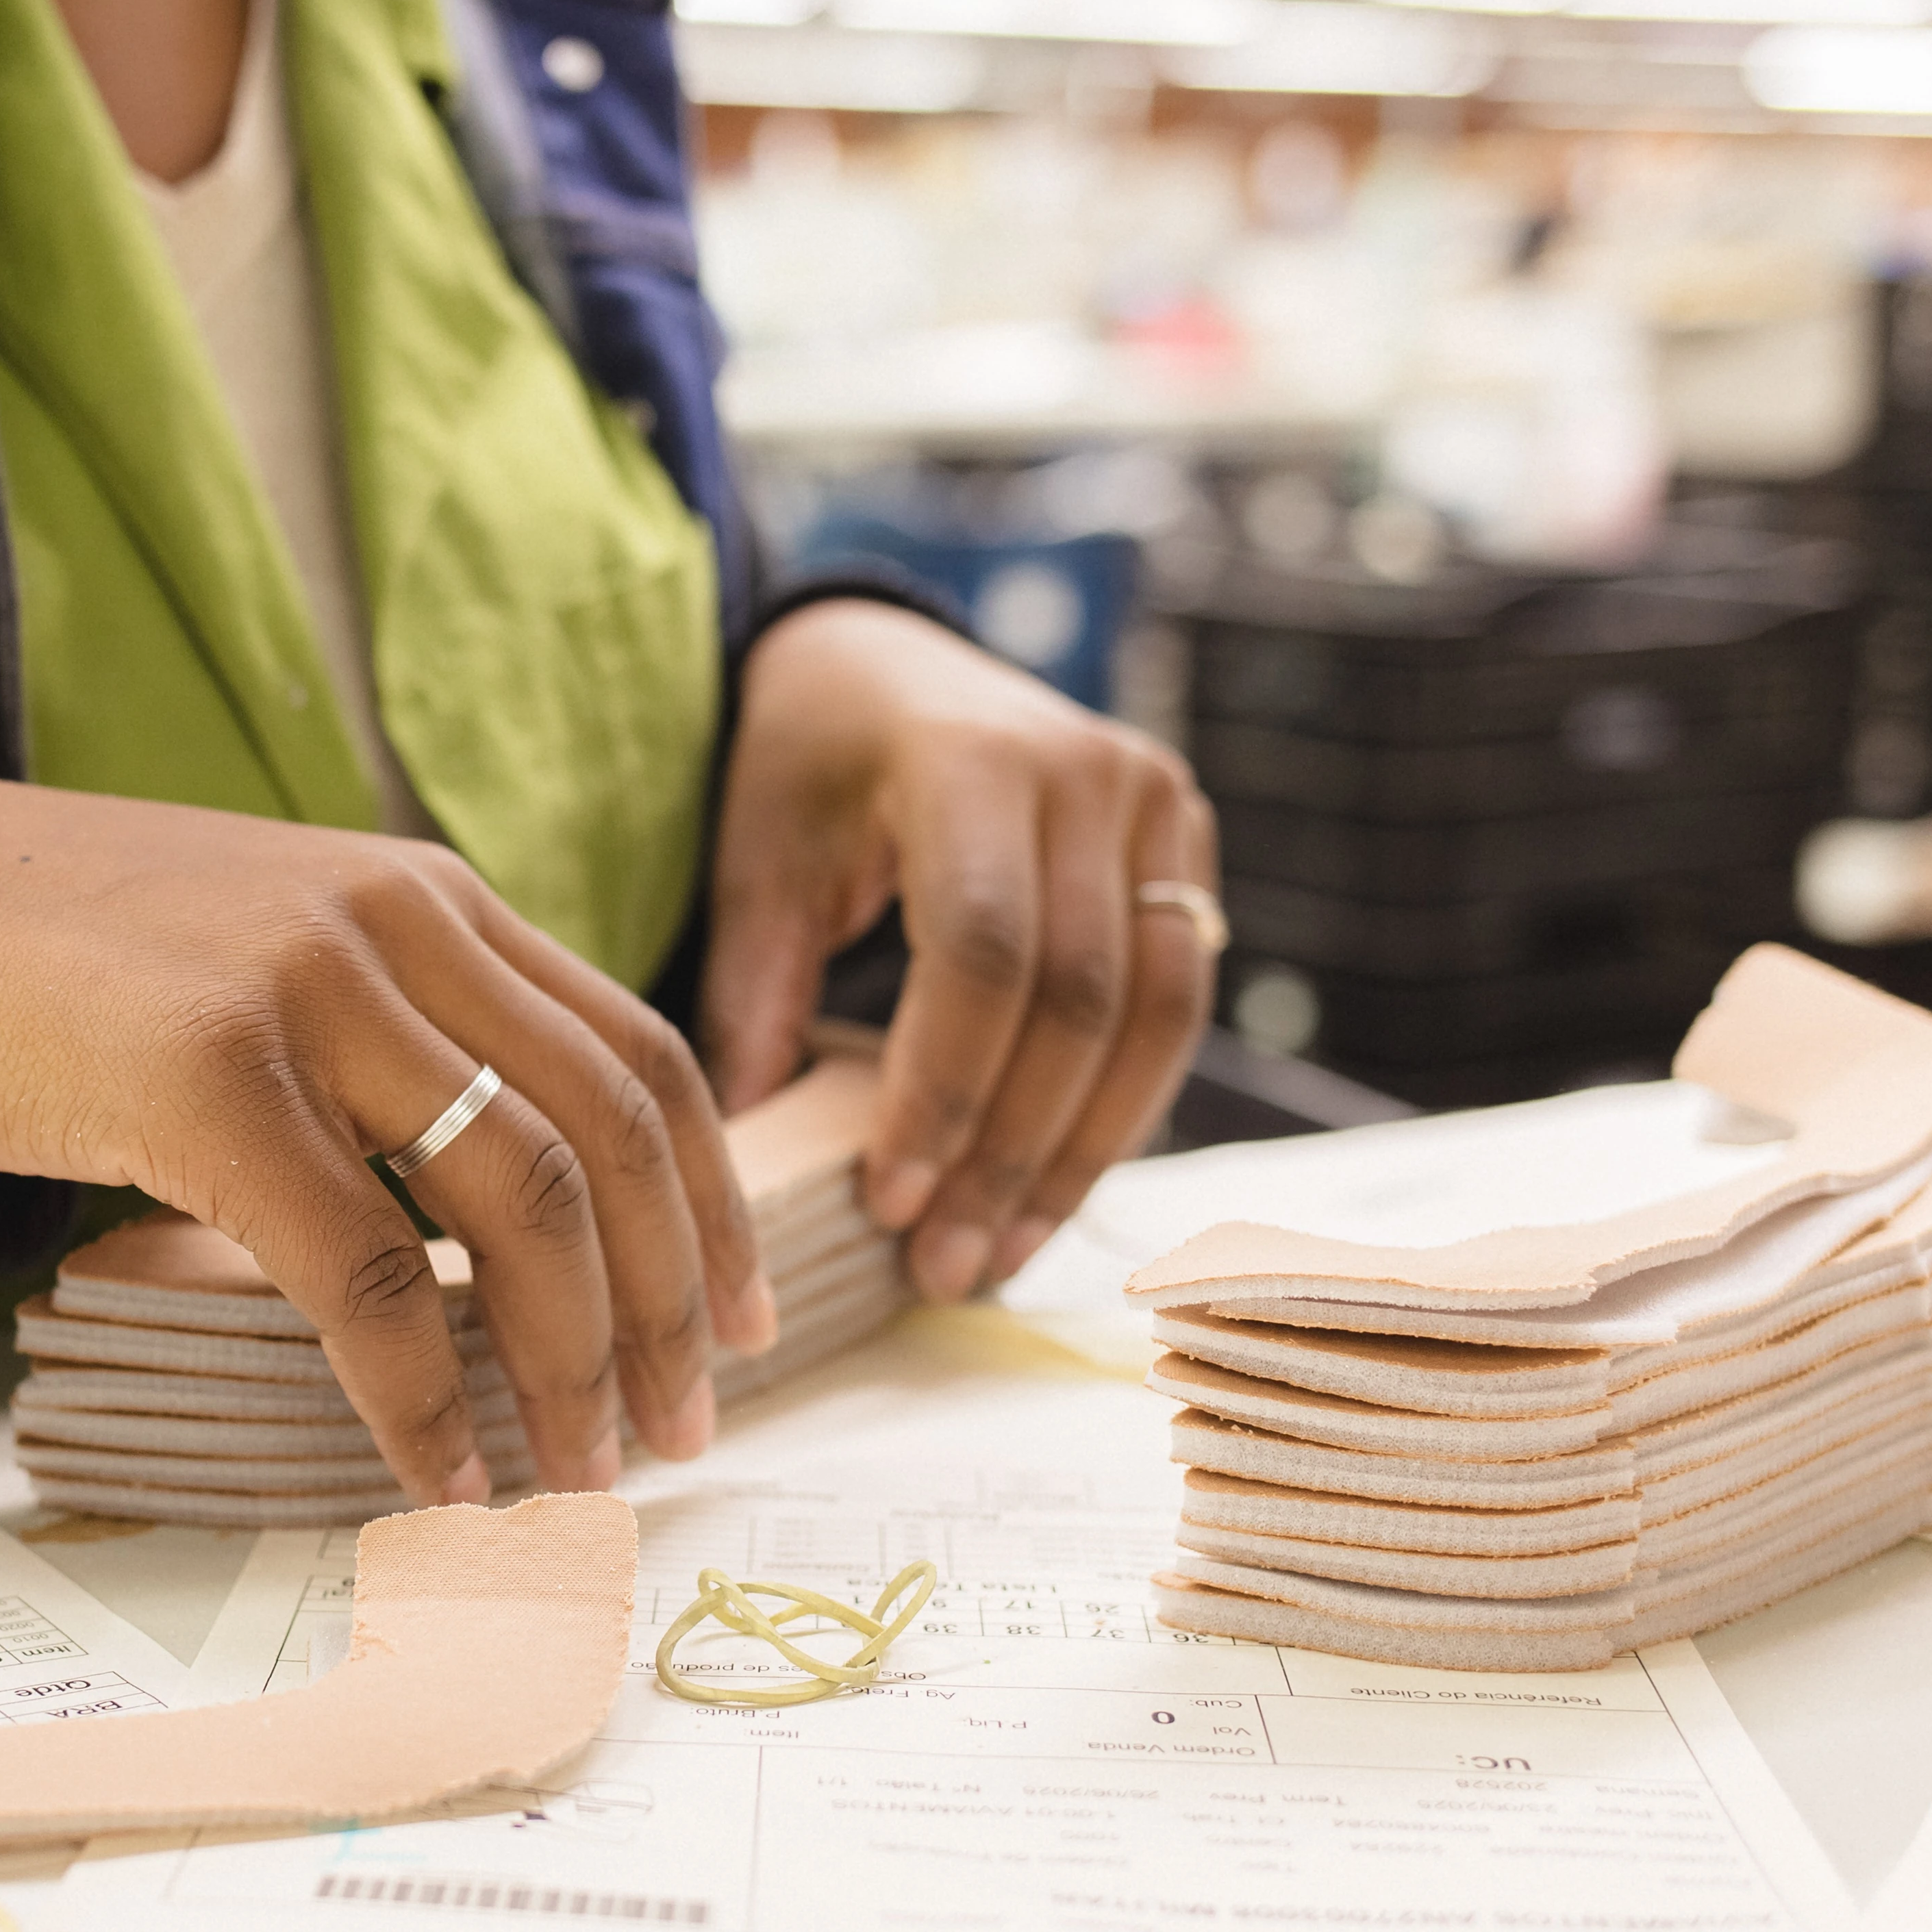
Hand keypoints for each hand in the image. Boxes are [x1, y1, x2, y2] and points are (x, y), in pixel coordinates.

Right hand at [0, 748, 768, 1503]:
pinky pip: (365, 1276)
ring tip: (582, 1471)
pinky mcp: (204, 1081)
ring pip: (519, 1208)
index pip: (638, 1053)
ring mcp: (303, 994)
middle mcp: (394, 925)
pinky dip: (421, 1397)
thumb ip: (385, 1033)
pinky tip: (440, 1472)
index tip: (738, 1313)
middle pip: (613, 1138)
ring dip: (572, 1362)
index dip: (712, 1198)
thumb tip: (489, 1199)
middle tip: (683, 1429)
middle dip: (670, 1303)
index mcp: (424, 896)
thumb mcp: (260, 952)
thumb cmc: (35, 956)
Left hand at [701, 599, 1216, 1300]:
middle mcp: (1088, 770)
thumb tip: (743, 1171)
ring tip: (1000, 1255)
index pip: (981, 951)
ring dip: (1078, 1154)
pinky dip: (1116, 1108)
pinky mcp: (1188, 845)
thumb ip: (754, 1005)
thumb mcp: (757, 866)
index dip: (943, 1090)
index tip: (891, 1204)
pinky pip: (1172, 1004)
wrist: (880, 665)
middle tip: (945, 1267)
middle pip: (1077, 998)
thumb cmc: (803, 768)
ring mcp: (1157, 801)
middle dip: (1010, 1150)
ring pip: (1152, 1017)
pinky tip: (1049, 1190)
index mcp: (969, 757)